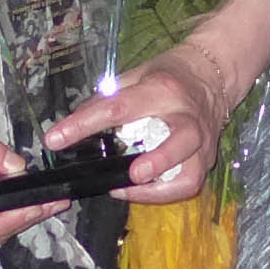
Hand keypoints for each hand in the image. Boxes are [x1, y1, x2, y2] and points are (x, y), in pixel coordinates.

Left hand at [50, 47, 237, 204]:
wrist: (214, 75)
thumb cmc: (169, 74)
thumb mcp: (136, 74)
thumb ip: (108, 97)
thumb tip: (76, 122)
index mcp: (161, 89)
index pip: (119, 107)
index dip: (84, 125)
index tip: (55, 139)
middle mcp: (186, 115)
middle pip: (178, 140)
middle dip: (157, 160)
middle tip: (131, 175)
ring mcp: (202, 140)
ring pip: (190, 172)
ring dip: (159, 188)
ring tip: (127, 190)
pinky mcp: (207, 157)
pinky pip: (189, 184)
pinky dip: (165, 194)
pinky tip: (142, 191)